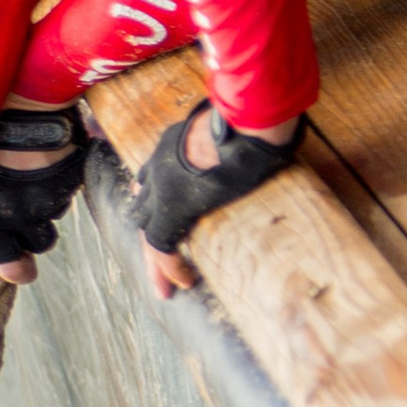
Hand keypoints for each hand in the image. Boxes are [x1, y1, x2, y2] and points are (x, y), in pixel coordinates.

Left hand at [0, 104, 89, 284]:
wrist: (22, 105)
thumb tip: (11, 258)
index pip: (8, 262)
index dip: (17, 268)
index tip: (22, 272)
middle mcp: (25, 215)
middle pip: (40, 242)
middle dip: (36, 231)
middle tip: (27, 204)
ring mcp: (53, 199)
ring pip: (55, 214)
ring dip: (47, 200)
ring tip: (33, 169)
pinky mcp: (74, 181)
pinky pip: (70, 191)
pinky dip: (61, 180)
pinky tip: (48, 159)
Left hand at [133, 103, 302, 299]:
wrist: (251, 119)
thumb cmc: (255, 117)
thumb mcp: (235, 127)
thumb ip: (235, 135)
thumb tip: (262, 137)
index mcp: (172, 145)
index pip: (154, 182)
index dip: (157, 206)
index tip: (170, 226)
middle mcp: (159, 166)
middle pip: (144, 211)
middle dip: (151, 238)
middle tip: (159, 267)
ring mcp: (162, 187)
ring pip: (148, 232)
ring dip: (156, 262)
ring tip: (166, 289)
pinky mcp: (173, 208)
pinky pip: (162, 246)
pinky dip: (169, 268)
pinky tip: (183, 282)